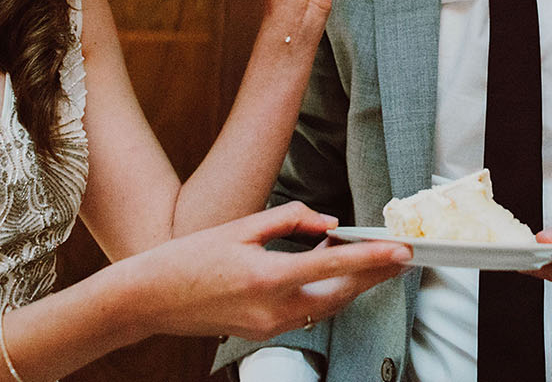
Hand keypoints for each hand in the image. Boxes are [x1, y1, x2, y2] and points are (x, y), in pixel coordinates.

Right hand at [143, 202, 410, 340]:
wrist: (150, 299)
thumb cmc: (189, 258)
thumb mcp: (241, 227)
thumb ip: (290, 220)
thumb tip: (328, 223)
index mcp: (267, 277)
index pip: (334, 265)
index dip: (372, 258)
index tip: (401, 250)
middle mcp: (272, 309)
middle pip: (340, 293)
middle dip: (374, 275)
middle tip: (401, 255)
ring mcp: (268, 326)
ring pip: (326, 306)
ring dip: (352, 284)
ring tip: (375, 260)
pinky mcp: (262, 332)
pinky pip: (306, 311)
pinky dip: (325, 290)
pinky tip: (332, 269)